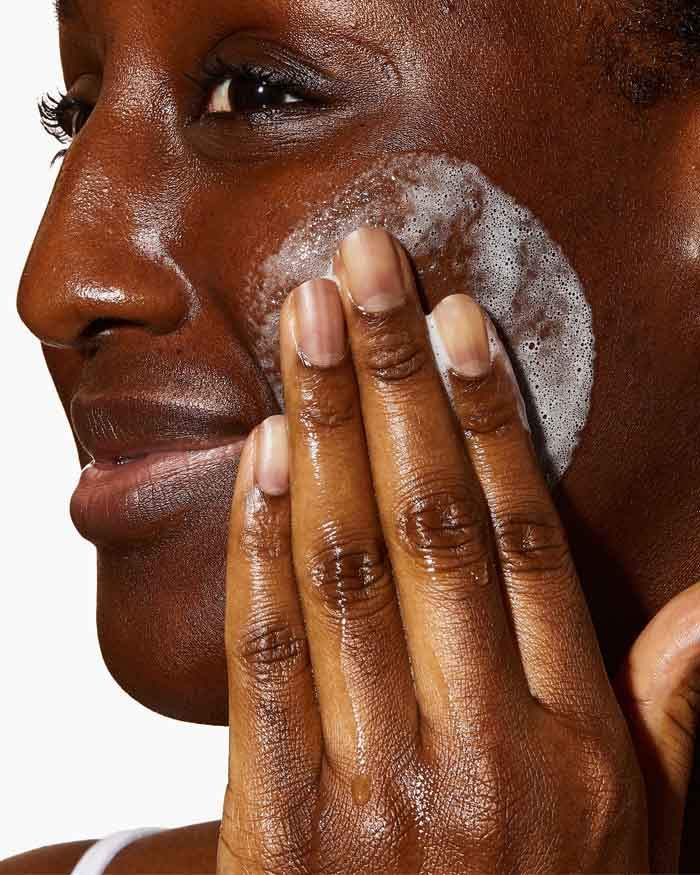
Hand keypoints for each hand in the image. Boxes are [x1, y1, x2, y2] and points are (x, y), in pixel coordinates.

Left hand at [217, 227, 699, 873]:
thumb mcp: (645, 838)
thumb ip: (674, 718)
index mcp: (575, 744)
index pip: (522, 539)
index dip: (489, 418)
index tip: (457, 322)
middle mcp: (481, 748)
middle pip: (428, 521)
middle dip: (390, 379)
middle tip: (364, 270)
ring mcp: (375, 785)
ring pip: (344, 566)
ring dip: (321, 428)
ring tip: (304, 325)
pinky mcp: (282, 822)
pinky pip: (267, 658)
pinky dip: (259, 544)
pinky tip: (261, 453)